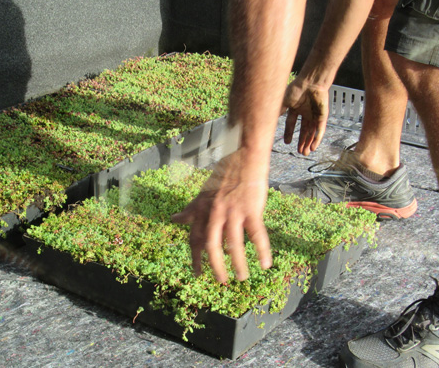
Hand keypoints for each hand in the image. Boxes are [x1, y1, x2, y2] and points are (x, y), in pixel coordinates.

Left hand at [172, 149, 271, 282]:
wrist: (244, 156)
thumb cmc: (224, 174)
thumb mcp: (202, 192)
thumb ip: (191, 209)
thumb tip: (173, 219)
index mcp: (202, 209)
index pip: (195, 238)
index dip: (195, 258)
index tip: (197, 273)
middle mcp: (215, 212)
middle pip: (211, 245)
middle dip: (214, 266)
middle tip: (220, 282)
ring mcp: (233, 211)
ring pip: (234, 244)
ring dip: (237, 264)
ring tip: (241, 278)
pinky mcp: (252, 209)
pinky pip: (257, 235)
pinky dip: (262, 252)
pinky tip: (265, 265)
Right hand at [282, 77, 328, 155]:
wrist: (312, 83)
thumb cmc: (297, 89)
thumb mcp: (284, 102)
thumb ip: (278, 112)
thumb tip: (267, 120)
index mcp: (295, 108)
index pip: (291, 123)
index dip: (289, 133)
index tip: (287, 142)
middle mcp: (305, 112)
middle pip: (304, 130)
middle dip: (302, 141)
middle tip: (299, 152)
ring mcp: (314, 115)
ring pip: (312, 132)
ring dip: (309, 142)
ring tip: (305, 153)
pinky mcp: (322, 116)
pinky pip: (320, 130)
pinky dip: (317, 139)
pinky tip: (313, 147)